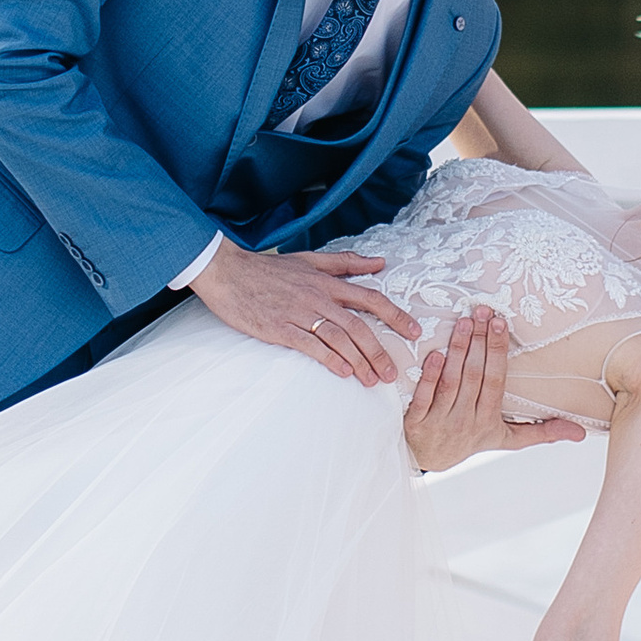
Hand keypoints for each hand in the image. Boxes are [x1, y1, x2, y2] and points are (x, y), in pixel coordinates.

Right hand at [187, 238, 417, 383]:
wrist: (227, 272)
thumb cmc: (268, 268)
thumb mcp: (309, 259)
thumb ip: (345, 262)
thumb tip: (380, 262)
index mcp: (326, 282)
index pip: (370, 298)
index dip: (395, 315)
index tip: (414, 332)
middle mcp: (318, 297)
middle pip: (358, 326)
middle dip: (379, 351)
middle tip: (393, 374)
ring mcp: (299, 313)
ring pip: (338, 339)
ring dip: (359, 361)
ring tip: (373, 381)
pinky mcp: (280, 328)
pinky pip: (310, 345)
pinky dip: (329, 359)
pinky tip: (343, 372)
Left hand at [403, 307, 588, 472]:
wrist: (428, 460)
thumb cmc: (470, 441)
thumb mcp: (507, 439)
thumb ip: (541, 433)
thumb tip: (580, 434)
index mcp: (489, 420)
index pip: (496, 381)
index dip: (497, 352)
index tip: (500, 324)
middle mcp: (466, 421)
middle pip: (475, 376)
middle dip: (479, 342)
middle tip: (481, 311)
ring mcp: (440, 422)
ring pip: (451, 382)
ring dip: (457, 350)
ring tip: (462, 321)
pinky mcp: (416, 423)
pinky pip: (425, 396)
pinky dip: (429, 375)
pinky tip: (435, 353)